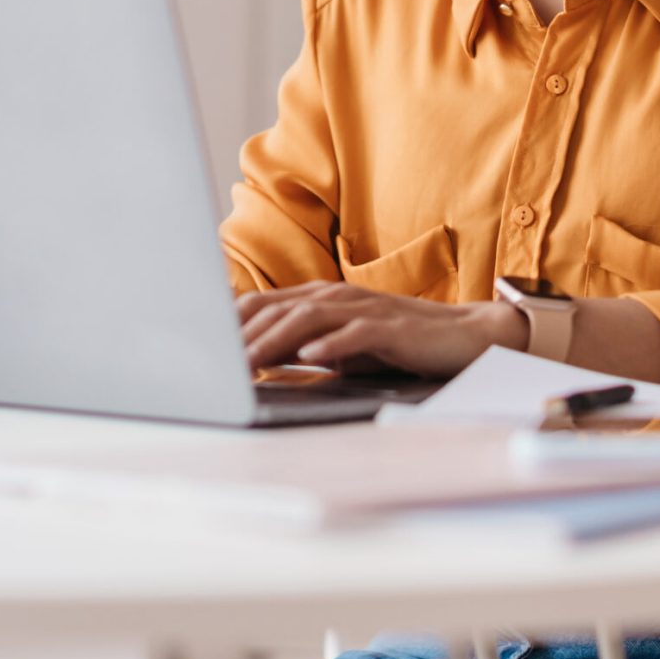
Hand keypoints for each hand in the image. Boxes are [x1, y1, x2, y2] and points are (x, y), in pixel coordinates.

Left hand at [237, 281, 528, 379]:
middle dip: (240, 336)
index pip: (262, 305)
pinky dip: (328, 344)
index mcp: (320, 298)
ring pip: (307, 318)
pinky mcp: (390, 326)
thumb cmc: (397, 343)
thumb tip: (254, 359)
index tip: (197, 347)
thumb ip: (302, 344)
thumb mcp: (341, 345)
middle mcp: (336, 296)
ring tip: (246, 361)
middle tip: (210, 362)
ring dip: (273, 340)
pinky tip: (307, 358)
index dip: (228, 325)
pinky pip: (354, 333)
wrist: (463, 336)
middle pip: (277, 309)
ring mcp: (363, 308)